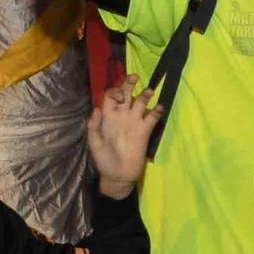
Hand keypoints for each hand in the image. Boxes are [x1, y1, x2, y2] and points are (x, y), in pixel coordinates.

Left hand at [85, 76, 162, 194]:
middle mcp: (122, 115)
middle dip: (129, 83)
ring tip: (149, 91)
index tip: (120, 95)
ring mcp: (134, 122)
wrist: (118, 175)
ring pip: (141, 102)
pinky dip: (157, 111)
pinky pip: (152, 117)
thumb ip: (94, 127)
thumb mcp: (95, 144)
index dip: (115, 91)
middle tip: (135, 77)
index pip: (111, 96)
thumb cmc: (104, 160)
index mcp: (108, 117)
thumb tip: (96, 108)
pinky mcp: (145, 131)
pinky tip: (159, 107)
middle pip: (126, 94)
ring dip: (145, 94)